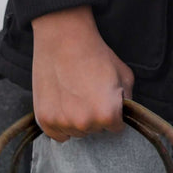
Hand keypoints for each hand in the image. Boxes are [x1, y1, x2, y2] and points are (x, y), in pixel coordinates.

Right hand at [30, 5, 133, 141]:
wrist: (64, 38)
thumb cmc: (96, 54)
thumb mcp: (124, 76)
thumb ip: (127, 101)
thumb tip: (124, 114)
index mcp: (107, 115)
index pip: (116, 127)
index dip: (112, 111)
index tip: (104, 97)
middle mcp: (85, 123)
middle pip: (95, 130)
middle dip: (95, 115)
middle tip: (87, 92)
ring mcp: (62, 122)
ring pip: (77, 132)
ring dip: (77, 120)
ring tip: (73, 95)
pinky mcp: (44, 119)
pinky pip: (58, 135)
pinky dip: (60, 124)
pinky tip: (62, 105)